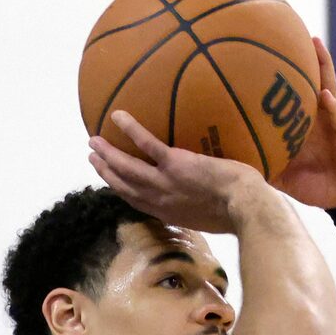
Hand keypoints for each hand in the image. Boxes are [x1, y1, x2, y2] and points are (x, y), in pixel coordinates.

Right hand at [88, 110, 269, 233]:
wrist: (244, 206)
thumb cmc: (239, 212)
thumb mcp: (211, 218)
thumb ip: (198, 209)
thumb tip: (201, 199)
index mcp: (168, 213)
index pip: (137, 201)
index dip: (120, 189)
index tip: (110, 180)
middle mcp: (160, 200)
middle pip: (124, 185)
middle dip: (105, 172)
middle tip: (91, 157)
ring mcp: (164, 181)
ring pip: (127, 167)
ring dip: (107, 154)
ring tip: (93, 141)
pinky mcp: (175, 163)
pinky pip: (147, 143)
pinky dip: (130, 129)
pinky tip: (118, 116)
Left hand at [270, 36, 335, 211]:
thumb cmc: (316, 186)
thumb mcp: (282, 177)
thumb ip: (258, 167)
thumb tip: (224, 168)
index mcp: (301, 122)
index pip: (287, 90)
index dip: (276, 70)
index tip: (256, 46)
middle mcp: (317, 115)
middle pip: (308, 78)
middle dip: (298, 54)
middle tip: (283, 25)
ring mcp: (334, 121)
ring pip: (327, 87)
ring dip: (322, 65)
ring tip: (313, 42)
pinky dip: (332, 107)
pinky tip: (325, 96)